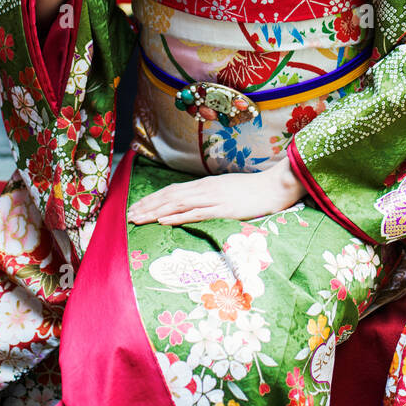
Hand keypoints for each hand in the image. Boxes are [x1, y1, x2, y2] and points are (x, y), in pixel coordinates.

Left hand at [127, 155, 306, 226]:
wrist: (277, 186)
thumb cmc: (254, 190)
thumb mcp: (228, 190)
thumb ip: (212, 197)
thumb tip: (195, 205)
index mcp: (206, 184)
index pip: (172, 191)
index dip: (153, 199)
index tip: (136, 208)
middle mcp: (206, 189)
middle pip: (170, 197)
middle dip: (148, 206)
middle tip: (128, 216)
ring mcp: (215, 199)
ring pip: (178, 204)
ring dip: (156, 212)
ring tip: (138, 219)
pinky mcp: (225, 210)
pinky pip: (197, 213)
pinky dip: (178, 217)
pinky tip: (164, 221)